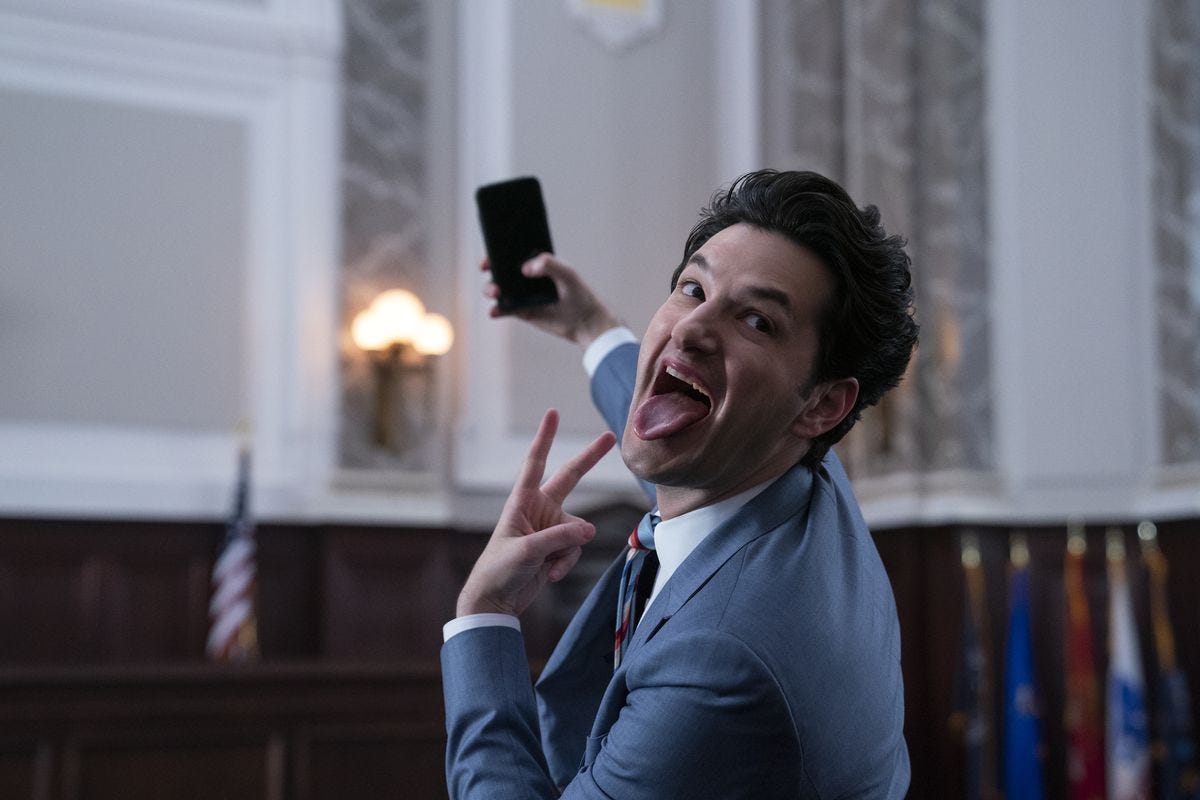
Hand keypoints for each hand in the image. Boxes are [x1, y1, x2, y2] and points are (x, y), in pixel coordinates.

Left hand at [457, 409, 616, 617]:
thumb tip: (590, 529)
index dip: (545, 438)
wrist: (496, 601)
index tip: (552, 413)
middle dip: (590, 459)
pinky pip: (574, 549)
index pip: (535, 463)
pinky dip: (565, 563)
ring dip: (567, 549)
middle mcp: (539, 510)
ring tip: (546, 565)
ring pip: (577, 530)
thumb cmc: (500, 570)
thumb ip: (559, 537)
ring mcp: (550, 528)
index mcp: (522, 501)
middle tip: (609, 437)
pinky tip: (549, 575)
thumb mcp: (526, 551)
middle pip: (570, 478)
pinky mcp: (557, 547)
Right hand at [482, 254, 622, 346]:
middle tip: (486, 268)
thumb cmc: (579, 294)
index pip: (513, 251)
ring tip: (496, 293)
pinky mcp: (522, 311)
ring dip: (490, 289)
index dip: (498, 249)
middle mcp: (526, 277)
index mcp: (537, 262)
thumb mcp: (568, 274)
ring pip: (499, 288)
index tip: (491, 249)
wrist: (585, 322)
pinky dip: (497, 310)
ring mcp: (523, 294)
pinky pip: (504, 309)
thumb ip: (549, 264)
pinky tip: (495, 311)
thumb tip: (525, 268)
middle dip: (490, 267)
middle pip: (501, 269)